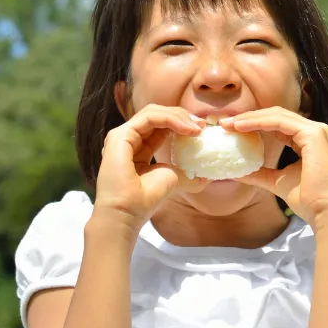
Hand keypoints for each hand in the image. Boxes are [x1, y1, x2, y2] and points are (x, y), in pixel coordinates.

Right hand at [95, 104, 209, 232]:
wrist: (127, 214)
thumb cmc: (145, 200)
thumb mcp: (173, 180)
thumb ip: (187, 175)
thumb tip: (208, 176)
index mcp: (139, 147)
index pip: (161, 125)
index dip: (182, 123)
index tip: (202, 130)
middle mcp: (129, 139)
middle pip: (157, 115)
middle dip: (182, 116)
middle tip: (202, 125)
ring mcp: (122, 136)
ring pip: (153, 112)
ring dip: (178, 116)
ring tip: (196, 128)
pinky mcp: (120, 136)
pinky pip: (148, 117)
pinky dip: (170, 119)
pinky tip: (185, 129)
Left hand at [220, 107, 327, 230]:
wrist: (324, 214)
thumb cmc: (307, 201)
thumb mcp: (277, 181)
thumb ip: (259, 173)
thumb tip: (235, 172)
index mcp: (312, 140)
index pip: (279, 124)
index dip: (255, 123)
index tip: (231, 129)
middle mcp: (318, 131)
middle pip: (278, 115)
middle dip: (250, 117)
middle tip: (225, 123)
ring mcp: (318, 131)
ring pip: (278, 115)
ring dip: (251, 118)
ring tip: (230, 124)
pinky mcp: (314, 135)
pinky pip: (280, 122)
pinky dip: (259, 122)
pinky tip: (241, 127)